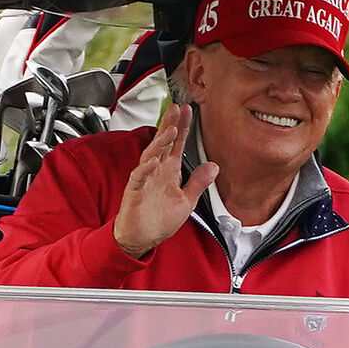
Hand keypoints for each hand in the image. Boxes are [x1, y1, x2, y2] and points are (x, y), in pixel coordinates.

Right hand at [113, 103, 217, 258]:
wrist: (142, 238)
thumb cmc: (159, 220)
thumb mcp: (187, 201)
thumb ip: (198, 183)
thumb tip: (213, 167)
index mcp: (169, 171)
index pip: (177, 144)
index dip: (182, 127)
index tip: (188, 111)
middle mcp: (157, 171)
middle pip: (163, 143)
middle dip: (169, 125)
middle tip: (176, 108)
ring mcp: (145, 180)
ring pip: (151, 155)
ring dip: (160, 143)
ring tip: (170, 130)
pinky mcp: (135, 191)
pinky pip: (139, 176)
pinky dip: (146, 168)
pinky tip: (154, 160)